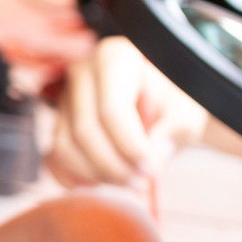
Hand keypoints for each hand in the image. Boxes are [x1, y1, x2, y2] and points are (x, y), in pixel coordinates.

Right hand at [47, 36, 207, 187]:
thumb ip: (175, 129)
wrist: (161, 105)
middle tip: (141, 183)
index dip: (129, 145)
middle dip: (113, 165)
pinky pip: (54, 158)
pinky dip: (73, 178)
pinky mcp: (56, 123)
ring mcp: (64, 99)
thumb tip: (153, 154)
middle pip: (85, 130)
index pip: (112, 110)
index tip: (151, 169)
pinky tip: (101, 183)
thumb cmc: (174, 104)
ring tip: (129, 183)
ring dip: (96, 174)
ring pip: (65, 147)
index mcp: (114, 58)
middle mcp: (81, 73)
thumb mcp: (187, 112)